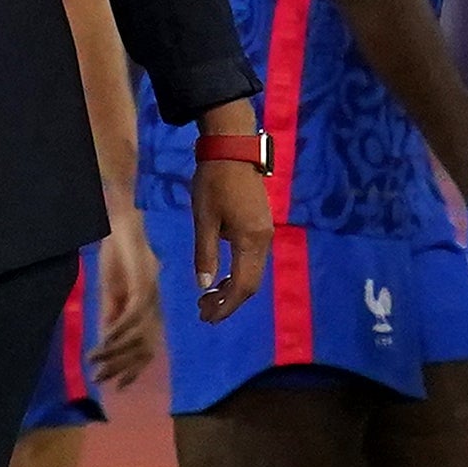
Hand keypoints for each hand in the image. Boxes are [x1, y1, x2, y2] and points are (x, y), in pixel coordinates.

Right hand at [90, 216, 160, 386]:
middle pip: (143, 349)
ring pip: (137, 337)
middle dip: (121, 367)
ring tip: (94, 361)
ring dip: (114, 352)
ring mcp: (151, 298)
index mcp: (150, 311)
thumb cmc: (116, 256)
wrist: (120, 227)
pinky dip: (116, 332)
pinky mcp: (142, 287)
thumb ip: (111, 315)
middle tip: (99, 379)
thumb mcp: (110, 292)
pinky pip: (131, 317)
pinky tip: (103, 340)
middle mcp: (155, 308)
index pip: (147, 350)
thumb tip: (106, 342)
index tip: (116, 387)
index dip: (133, 370)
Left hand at [190, 157, 271, 322]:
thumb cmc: (214, 182)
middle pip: (250, 284)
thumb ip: (205, 253)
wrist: (232, 150)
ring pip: (252, 273)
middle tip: (202, 312)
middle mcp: (264, 240)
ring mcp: (265, 233)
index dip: (225, 306)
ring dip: (231, 289)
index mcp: (250, 240)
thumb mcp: (203, 218)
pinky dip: (236, 274)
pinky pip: (252, 260)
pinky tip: (219, 277)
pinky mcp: (260, 226)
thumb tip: (204, 286)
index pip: (242, 286)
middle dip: (228, 302)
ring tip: (207, 298)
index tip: (206, 317)